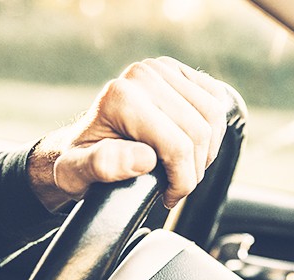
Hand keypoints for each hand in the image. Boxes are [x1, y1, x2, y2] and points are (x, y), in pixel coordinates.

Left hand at [28, 57, 230, 210]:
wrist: (78, 142)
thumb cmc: (79, 161)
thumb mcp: (76, 172)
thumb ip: (103, 165)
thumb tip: (144, 159)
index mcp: (121, 97)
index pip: (177, 146)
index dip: (182, 180)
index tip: (169, 197)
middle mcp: (142, 75)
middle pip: (200, 132)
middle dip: (195, 169)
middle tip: (178, 186)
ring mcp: (160, 68)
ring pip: (214, 116)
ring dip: (207, 151)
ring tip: (184, 168)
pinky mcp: (176, 69)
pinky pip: (217, 99)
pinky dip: (213, 128)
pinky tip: (191, 146)